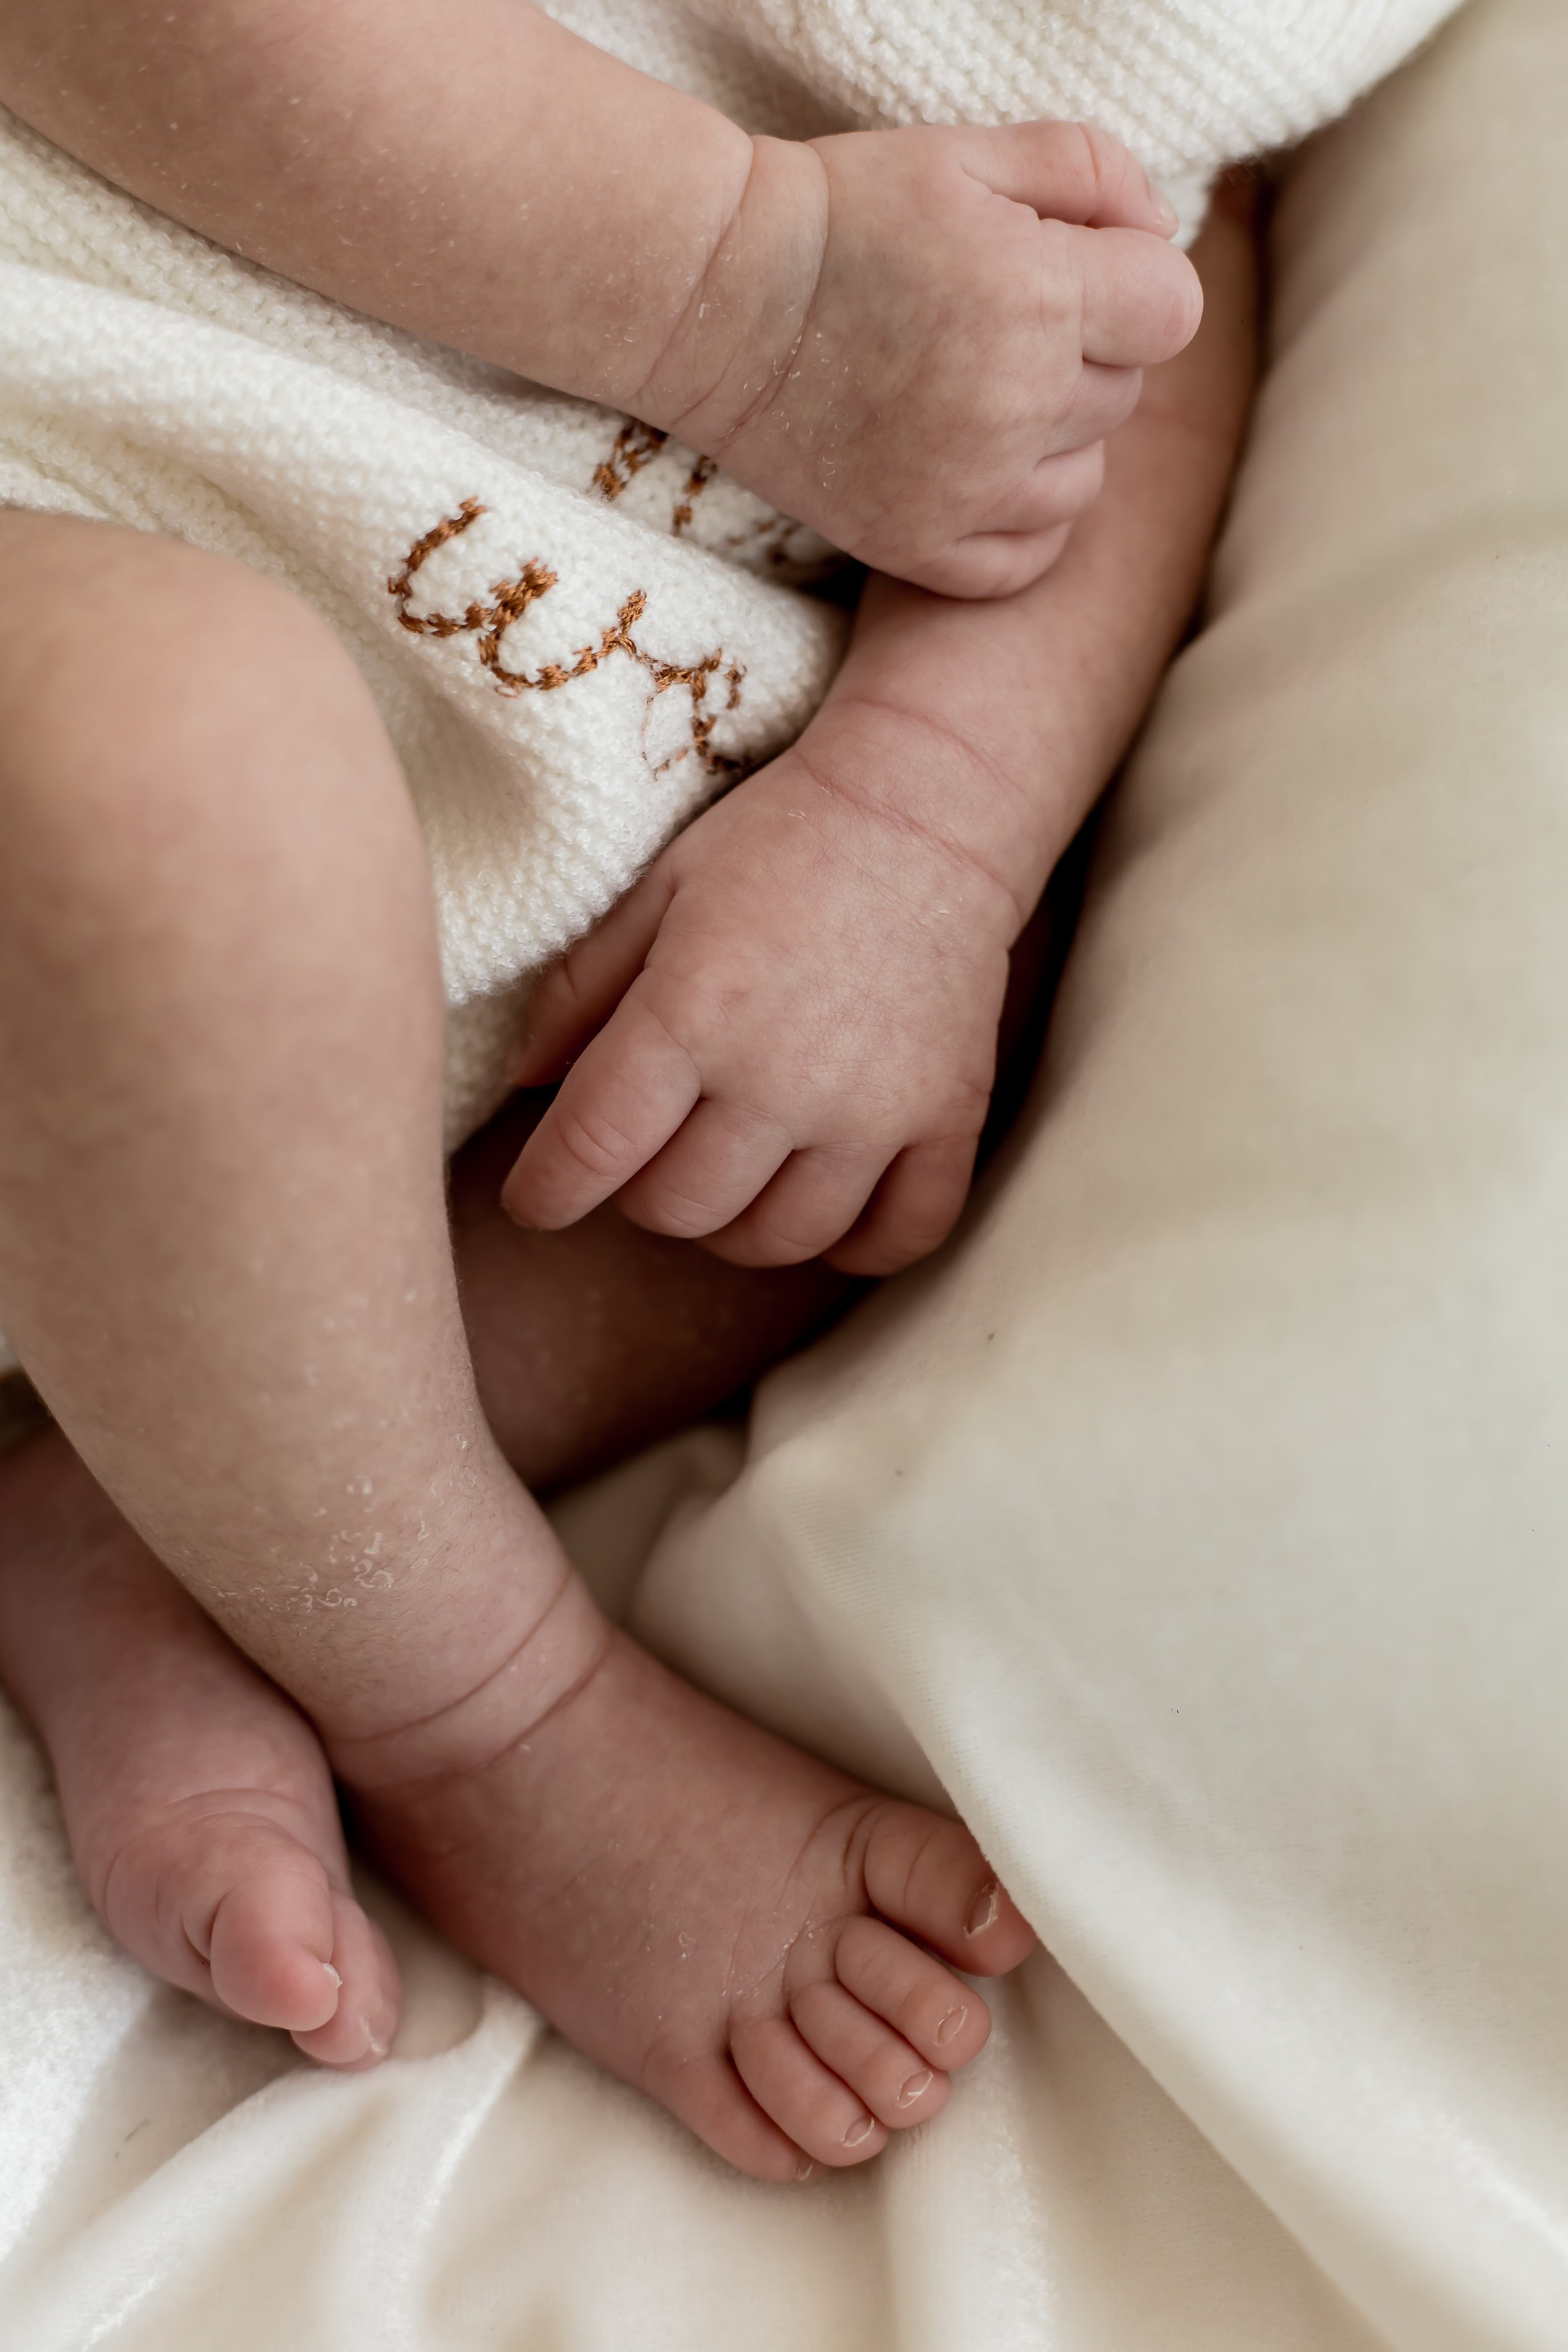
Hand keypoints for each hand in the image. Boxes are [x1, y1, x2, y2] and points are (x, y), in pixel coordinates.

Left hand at [500, 721, 1019, 1274]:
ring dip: (735, 1223)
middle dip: (641, 1192)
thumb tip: (522, 1087)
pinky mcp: (947, 1118)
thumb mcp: (656, 891)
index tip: (535, 1199)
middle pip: (678, 1211)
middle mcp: (780, 1079)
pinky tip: (821, 1197)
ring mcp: (873, 1110)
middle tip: (651, 1147)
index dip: (545, 1193)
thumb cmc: (777, 841)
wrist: (929, 805)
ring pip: (777, 1242)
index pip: (592, 1151)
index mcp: (690, 1014)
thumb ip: (578, 990)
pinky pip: (898, 1238)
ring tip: (730, 1169)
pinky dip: (853, 1244)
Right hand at [639, 120, 1201, 599]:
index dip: (1136, 283)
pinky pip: (1030, 556)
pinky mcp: (917, 546)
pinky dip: (1023, 519)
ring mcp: (966, 488)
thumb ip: (1092, 170)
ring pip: (1087, 476)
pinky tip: (980, 470)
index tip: (1078, 271)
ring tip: (978, 392)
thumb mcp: (970, 153)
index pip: (1173, 311)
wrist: (715, 300)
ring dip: (1056, 437)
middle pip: (1126, 391)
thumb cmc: (844, 215)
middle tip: (997, 321)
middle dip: (1085, 350)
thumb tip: (1164, 230)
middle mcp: (1013, 402)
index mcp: (1037, 294)